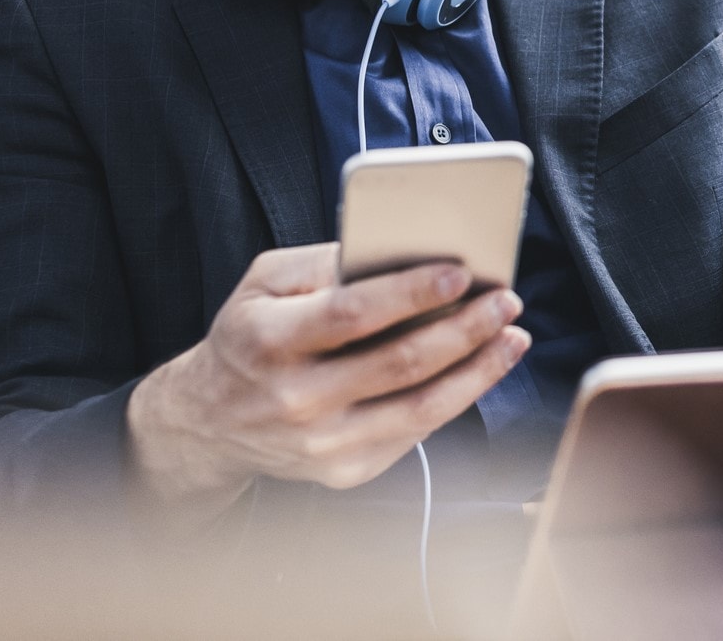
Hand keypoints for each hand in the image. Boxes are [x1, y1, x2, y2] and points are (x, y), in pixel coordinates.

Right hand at [126, 244, 528, 520]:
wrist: (209, 422)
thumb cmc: (250, 335)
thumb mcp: (265, 282)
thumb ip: (326, 261)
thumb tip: (399, 251)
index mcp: (270, 340)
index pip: (352, 314)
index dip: (411, 293)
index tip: (461, 272)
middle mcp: (296, 398)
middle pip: (399, 363)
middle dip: (464, 328)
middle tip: (506, 300)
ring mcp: (321, 443)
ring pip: (420, 408)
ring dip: (478, 370)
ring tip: (513, 336)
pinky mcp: (344, 470)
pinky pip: (415, 433)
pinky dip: (457, 399)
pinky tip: (481, 369)